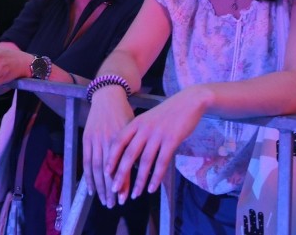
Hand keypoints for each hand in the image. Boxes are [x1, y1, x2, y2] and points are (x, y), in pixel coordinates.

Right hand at [82, 87, 134, 206]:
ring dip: (99, 186)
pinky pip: (86, 161)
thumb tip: (137, 171)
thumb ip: (134, 148)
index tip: (125, 198)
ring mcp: (95, 140)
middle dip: (110, 189)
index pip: (122, 166)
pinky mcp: (86, 139)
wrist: (108, 96)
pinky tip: (91, 188)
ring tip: (103, 200)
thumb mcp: (133, 129)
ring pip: (96, 168)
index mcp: (121, 139)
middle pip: (108, 170)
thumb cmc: (124, 113)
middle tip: (113, 205)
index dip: (123, 184)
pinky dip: (88, 176)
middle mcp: (107, 140)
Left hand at [106, 86, 206, 203]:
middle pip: (129, 154)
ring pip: (145, 162)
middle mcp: (144, 128)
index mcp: (136, 122)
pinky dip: (156, 178)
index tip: (106, 173)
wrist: (189, 101)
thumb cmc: (168, 112)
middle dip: (121, 174)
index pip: (118, 142)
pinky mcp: (172, 140)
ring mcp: (158, 134)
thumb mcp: (148, 119)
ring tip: (135, 194)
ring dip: (139, 180)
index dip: (112, 158)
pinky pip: (162, 163)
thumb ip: (138, 133)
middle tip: (114, 189)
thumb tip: (129, 155)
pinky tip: (152, 189)